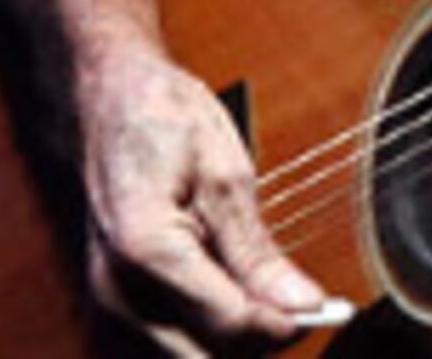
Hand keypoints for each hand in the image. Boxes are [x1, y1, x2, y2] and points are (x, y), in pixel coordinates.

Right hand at [68, 37, 342, 354]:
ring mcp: (114, 301)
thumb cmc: (159, 116)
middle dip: (260, 339)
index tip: (322, 307)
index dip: (284, 324)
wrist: (109, 98)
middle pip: (208, 357)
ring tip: (271, 292)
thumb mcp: (224, 171)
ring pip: (194, 356)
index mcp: (144, 249)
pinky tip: (239, 292)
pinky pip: (178, 339)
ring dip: (238, 338)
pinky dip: (215, 328)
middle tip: (304, 304)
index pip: (228, 323)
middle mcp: (118, 289)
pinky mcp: (121, 303)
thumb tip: (301, 305)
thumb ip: (258, 252)